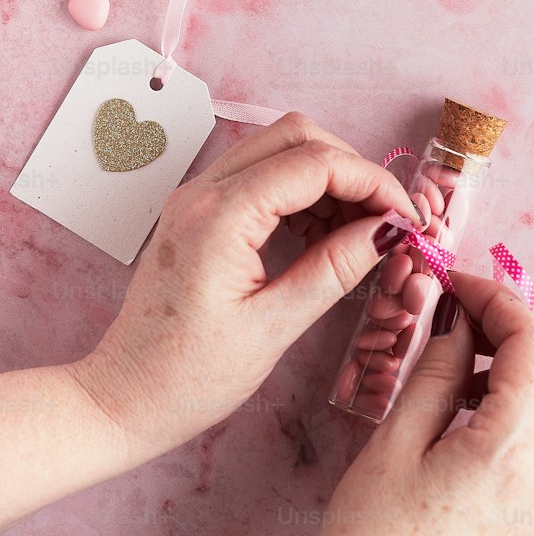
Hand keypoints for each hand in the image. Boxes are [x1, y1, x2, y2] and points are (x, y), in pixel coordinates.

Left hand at [78, 113, 419, 453]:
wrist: (122, 399)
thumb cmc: (187, 377)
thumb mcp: (274, 327)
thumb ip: (335, 268)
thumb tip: (389, 230)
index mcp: (219, 217)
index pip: (316, 164)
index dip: (374, 182)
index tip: (409, 217)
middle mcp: (203, 192)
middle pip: (298, 136)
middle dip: (354, 169)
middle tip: (389, 218)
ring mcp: (197, 198)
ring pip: (281, 149)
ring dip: (330, 178)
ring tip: (362, 233)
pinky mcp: (200, 213)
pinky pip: (262, 176)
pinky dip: (304, 192)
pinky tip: (327, 236)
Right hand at [143, 273, 533, 535]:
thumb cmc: (365, 535)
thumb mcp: (396, 439)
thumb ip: (440, 370)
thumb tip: (462, 322)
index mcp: (509, 449)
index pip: (532, 345)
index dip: (498, 301)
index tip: (460, 284)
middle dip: (528, 331)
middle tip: (470, 322)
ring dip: (532, 370)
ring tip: (464, 371)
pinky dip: (530, 409)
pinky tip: (472, 414)